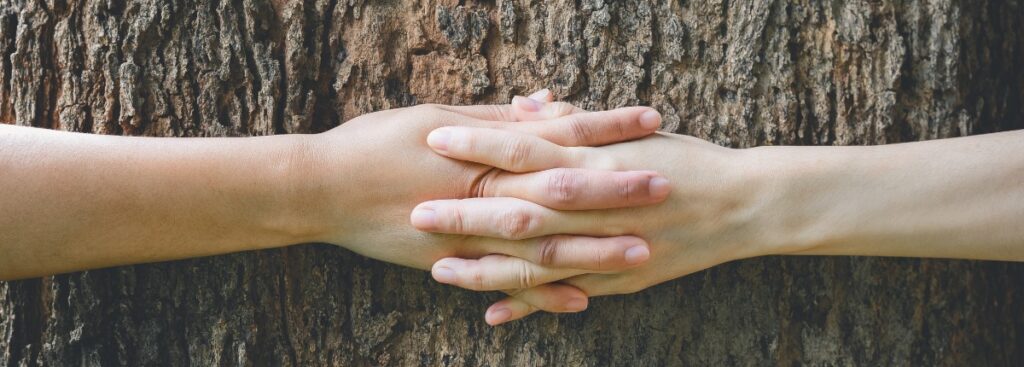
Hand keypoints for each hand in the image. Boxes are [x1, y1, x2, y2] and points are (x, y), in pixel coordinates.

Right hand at [298, 98, 669, 310]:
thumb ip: (496, 117)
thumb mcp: (436, 116)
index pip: (558, 134)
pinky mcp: (452, 265)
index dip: (606, 128)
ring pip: (542, 245)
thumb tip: (548, 105)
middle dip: (616, 189)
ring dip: (594, 249)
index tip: (651, 121)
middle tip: (666, 187)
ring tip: (642, 251)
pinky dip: (544, 295)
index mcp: (481, 149)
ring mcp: (468, 234)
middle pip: (562, 191)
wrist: (320, 189)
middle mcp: (481, 193)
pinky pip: (507, 284)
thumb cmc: (374, 143)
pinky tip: (582, 302)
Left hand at [420, 128, 770, 323]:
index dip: (478, 145)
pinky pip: (564, 295)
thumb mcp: (630, 132)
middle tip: (416, 212)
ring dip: (484, 267)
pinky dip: (529, 306)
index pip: (525, 149)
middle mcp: (596, 207)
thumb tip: (524, 104)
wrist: (742, 204)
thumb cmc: (682, 158)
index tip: (434, 138)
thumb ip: (573, 123)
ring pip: (535, 262)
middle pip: (518, 210)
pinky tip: (492, 314)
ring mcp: (606, 249)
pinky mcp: (617, 281)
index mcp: (596, 162)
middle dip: (465, 213)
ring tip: (438, 270)